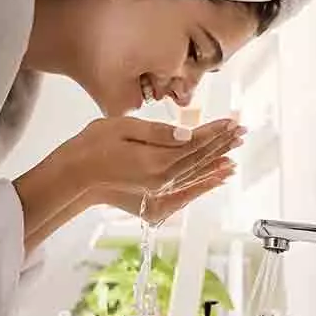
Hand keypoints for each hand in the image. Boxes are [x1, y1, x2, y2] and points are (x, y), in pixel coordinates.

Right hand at [59, 116, 243, 193]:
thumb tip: (187, 134)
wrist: (74, 177)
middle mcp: (161, 178)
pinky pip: (186, 187)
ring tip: (236, 154)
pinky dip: (204, 182)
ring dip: (217, 162)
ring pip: (196, 173)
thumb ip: (157, 132)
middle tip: (242, 132)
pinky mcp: (153, 195)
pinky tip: (216, 178)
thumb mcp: (122, 128)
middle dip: (222, 144)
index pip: (194, 142)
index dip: (215, 131)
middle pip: (200, 158)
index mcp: (156, 159)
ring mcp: (158, 189)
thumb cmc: (91, 146)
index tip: (232, 121)